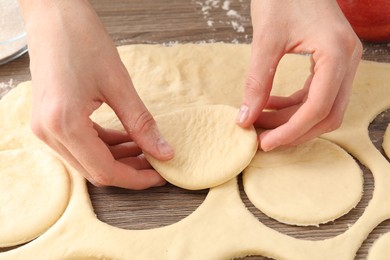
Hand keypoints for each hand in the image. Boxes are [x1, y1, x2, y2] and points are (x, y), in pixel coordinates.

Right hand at [20, 1, 173, 188]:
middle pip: (94, 170)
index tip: (161, 175)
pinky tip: (127, 138)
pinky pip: (81, 144)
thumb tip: (165, 152)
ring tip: (146, 148)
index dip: (136, 178)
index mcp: (63, 123)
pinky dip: (105, 145)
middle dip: (129, 170)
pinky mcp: (49, 120)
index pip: (104, 170)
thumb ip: (142, 123)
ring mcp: (45, 128)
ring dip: (118, 158)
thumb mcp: (119, 84)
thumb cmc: (83, 40)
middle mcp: (48, 132)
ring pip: (88, 160)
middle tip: (157, 161)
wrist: (53, 15)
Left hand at [236, 0, 361, 150]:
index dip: (291, 131)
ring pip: (323, 108)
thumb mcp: (266, 39)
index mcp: (337, 53)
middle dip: (293, 131)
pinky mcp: (331, 63)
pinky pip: (316, 95)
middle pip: (327, 114)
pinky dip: (292, 105)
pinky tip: (267, 104)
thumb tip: (244, 118)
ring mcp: (342, 62)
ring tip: (259, 121)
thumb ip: (257, 81)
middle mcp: (347, 61)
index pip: (319, 107)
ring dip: (291, 120)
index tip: (264, 142)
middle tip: (262, 138)